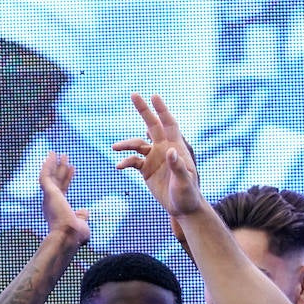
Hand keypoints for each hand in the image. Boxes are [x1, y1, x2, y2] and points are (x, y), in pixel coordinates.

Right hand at [38, 153, 89, 246]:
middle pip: (57, 180)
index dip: (68, 178)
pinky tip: (51, 155)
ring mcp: (49, 197)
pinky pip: (46, 175)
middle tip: (64, 156)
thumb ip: (82, 216)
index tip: (72, 168)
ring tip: (57, 152)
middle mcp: (52, 201)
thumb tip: (85, 210)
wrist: (68, 236)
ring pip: (51, 176)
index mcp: (59, 208)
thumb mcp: (82, 224)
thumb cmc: (75, 235)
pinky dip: (48, 165)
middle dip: (60, 168)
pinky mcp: (48, 192)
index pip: (64, 189)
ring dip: (54, 164)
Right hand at [113, 94, 202, 217]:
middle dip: (144, 110)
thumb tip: (170, 151)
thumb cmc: (188, 195)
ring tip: (115, 147)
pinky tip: (119, 166)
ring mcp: (154, 158)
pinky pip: (132, 161)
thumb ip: (178, 166)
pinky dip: (125, 162)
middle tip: (134, 94)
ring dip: (126, 144)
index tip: (154, 96)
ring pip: (137, 145)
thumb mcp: (184, 182)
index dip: (162, 110)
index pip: (169, 125)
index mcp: (176, 148)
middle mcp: (164, 149)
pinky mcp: (146, 169)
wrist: (182, 208)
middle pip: (152, 126)